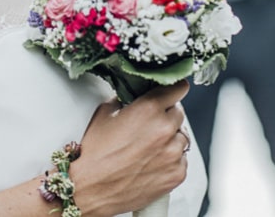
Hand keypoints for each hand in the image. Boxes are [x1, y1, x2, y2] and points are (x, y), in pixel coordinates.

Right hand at [72, 81, 190, 216]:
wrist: (92, 187)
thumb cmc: (95, 152)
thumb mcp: (104, 113)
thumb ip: (124, 100)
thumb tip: (132, 96)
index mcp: (148, 109)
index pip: (176, 89)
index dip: (174, 88)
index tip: (174, 89)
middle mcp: (165, 130)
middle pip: (179, 113)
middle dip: (167, 113)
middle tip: (151, 120)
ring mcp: (173, 154)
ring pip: (182, 137)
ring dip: (170, 136)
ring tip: (150, 143)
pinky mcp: (177, 174)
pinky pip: (182, 159)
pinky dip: (171, 157)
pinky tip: (152, 159)